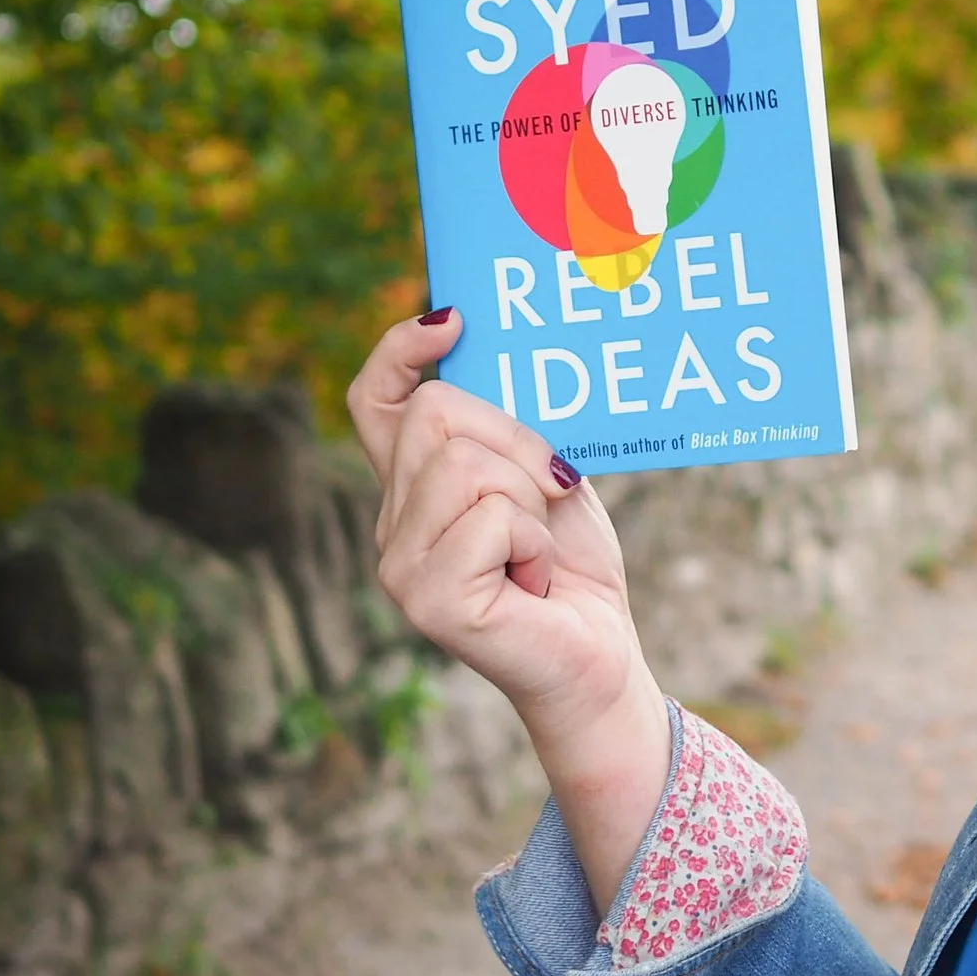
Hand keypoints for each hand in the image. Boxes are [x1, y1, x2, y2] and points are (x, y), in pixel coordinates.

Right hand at [347, 310, 669, 908]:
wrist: (600, 655)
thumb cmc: (576, 569)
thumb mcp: (546, 478)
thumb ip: (504, 433)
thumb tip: (483, 361)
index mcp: (416, 489)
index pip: (375, 403)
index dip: (398, 351)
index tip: (451, 320)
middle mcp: (392, 524)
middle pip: (438, 417)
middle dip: (517, 444)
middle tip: (550, 500)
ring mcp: (400, 564)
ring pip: (468, 465)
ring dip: (530, 501)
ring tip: (536, 552)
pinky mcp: (426, 597)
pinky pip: (491, 517)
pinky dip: (533, 542)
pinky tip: (532, 582)